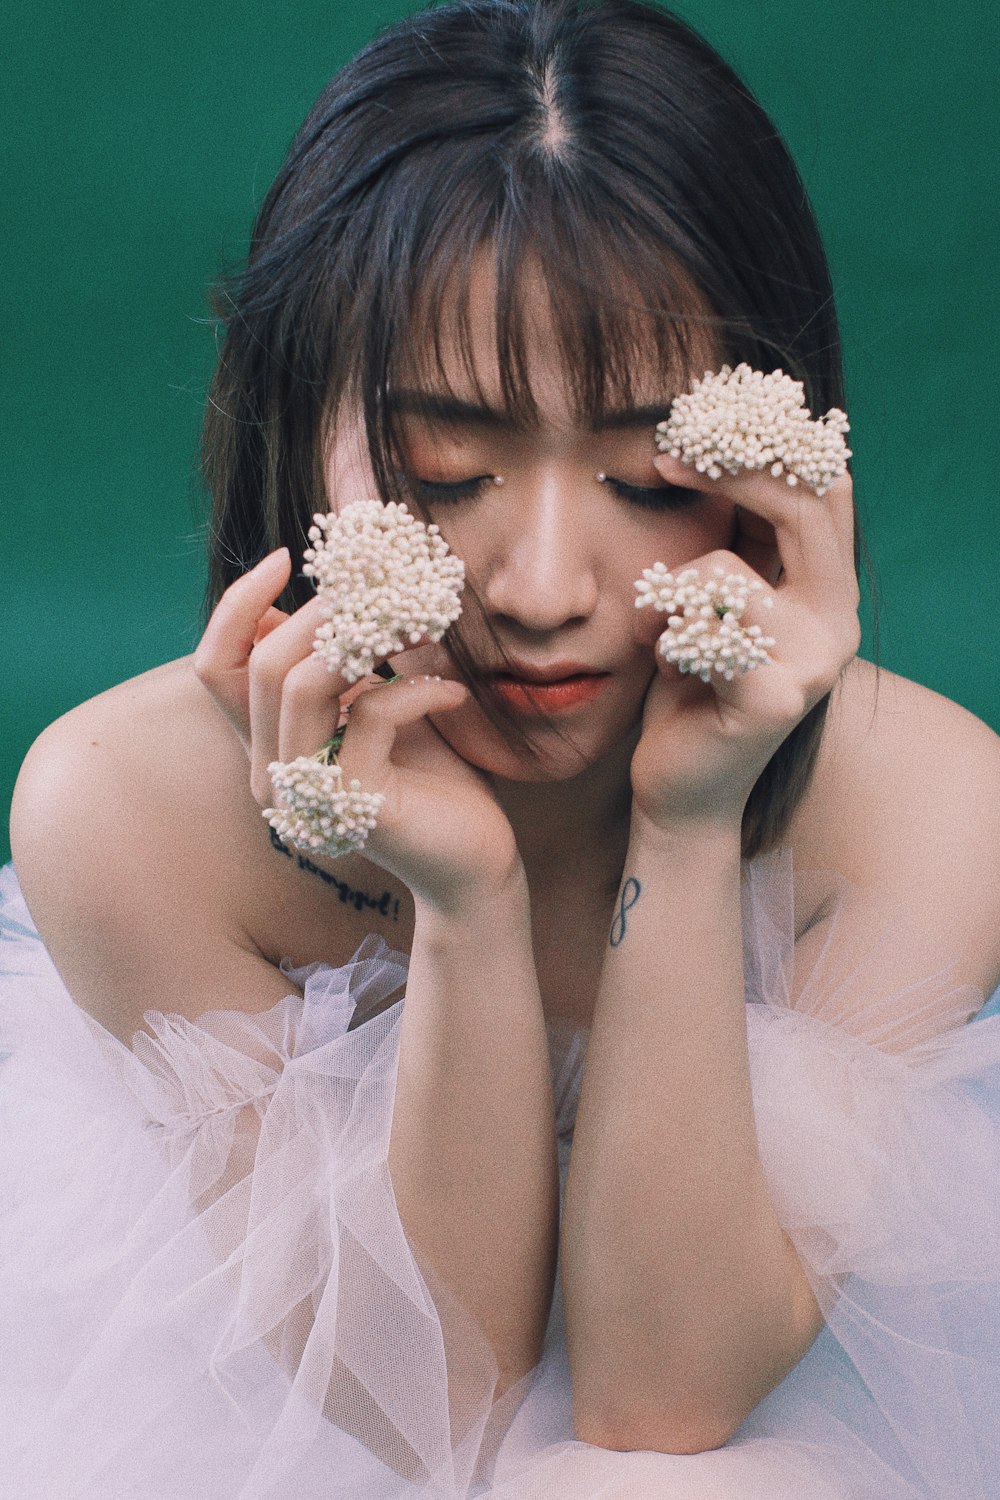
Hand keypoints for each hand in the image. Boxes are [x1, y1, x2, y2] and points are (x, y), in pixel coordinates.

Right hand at [192, 549, 521, 914]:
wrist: (474, 862)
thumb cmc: (432, 780)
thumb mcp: (376, 705)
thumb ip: (340, 665)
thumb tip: (318, 593)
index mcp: (268, 747)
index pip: (216, 667)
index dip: (237, 605)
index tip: (286, 557)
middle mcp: (273, 775)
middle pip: (260, 666)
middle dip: (321, 613)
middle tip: (384, 588)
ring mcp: (309, 794)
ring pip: (299, 686)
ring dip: (363, 638)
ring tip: (419, 623)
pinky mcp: (356, 804)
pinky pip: (370, 715)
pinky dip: (415, 689)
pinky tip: (452, 694)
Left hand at [629, 454, 860, 832]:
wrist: (684, 787)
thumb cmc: (692, 685)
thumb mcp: (718, 599)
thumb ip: (738, 538)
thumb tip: (719, 443)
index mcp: (832, 589)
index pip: (824, 489)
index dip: (766, 446)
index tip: (696, 425)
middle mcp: (838, 622)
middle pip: (801, 509)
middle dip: (727, 474)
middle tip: (663, 461)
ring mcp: (812, 663)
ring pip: (724, 573)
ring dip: (666, 594)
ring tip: (655, 634)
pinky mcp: (769, 699)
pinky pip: (697, 633)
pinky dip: (663, 644)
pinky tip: (665, 671)